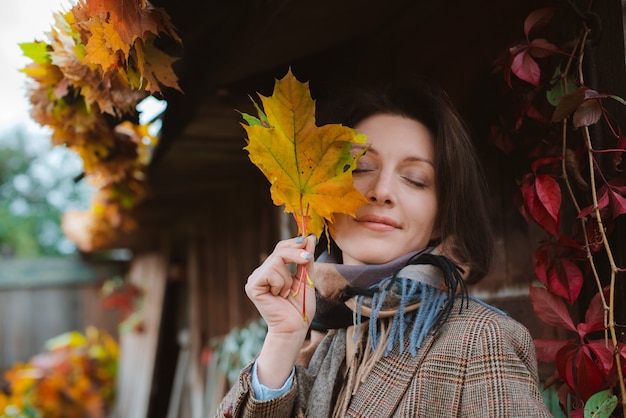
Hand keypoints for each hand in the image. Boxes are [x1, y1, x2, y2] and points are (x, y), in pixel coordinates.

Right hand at [245, 235, 316, 388]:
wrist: (294, 327)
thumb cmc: (300, 307)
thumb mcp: (306, 279)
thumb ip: (306, 260)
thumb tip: (310, 237)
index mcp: (272, 270)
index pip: (280, 249)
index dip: (293, 243)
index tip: (308, 240)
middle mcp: (261, 272)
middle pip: (278, 251)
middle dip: (296, 253)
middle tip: (308, 258)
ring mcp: (255, 279)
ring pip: (276, 261)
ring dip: (288, 278)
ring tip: (287, 292)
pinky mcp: (252, 286)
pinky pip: (270, 272)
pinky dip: (280, 283)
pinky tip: (279, 296)